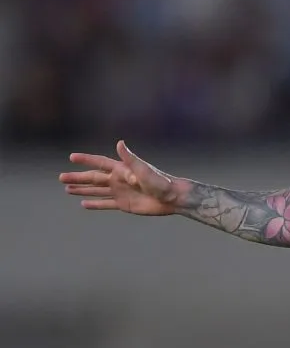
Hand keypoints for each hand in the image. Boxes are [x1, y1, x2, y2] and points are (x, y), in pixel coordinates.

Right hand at [59, 140, 187, 215]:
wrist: (171, 198)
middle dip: (77, 177)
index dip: (86, 160)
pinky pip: (105, 204)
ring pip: (96, 191)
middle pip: (93, 178)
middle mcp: (119, 180)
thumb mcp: (143, 169)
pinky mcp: (124, 204)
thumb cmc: (160, 182)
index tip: (72, 157)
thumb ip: (129, 158)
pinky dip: (94, 204)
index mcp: (122, 169)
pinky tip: (83, 203)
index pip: (100, 163)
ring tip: (67, 189)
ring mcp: (120, 192)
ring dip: (82, 190)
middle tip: (60, 177)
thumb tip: (119, 143)